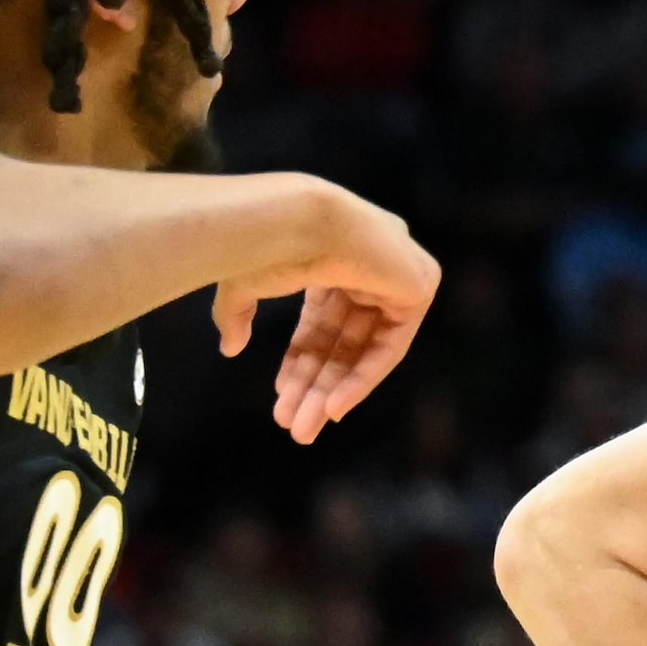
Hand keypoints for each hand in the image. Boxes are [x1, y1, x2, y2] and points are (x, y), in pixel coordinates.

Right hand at [212, 185, 436, 445]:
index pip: (321, 321)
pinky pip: (390, 350)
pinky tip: (331, 410)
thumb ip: (237, 314)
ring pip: (363, 351)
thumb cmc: (265, 242)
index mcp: (331, 254)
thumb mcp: (243, 284)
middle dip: (313, 386)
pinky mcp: (417, 287)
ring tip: (302, 427)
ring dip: (331, 392)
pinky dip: (361, 381)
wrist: (296, 218)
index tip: (281, 395)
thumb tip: (229, 348)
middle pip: (342, 341)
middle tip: (291, 424)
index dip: (301, 361)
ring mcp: (395, 274)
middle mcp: (367, 263)